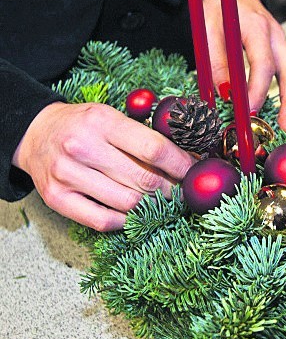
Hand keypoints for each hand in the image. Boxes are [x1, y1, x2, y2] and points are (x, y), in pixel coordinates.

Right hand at [12, 102, 195, 231]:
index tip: (195, 173)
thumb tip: (187, 159)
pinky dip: (125, 221)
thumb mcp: (112, 117)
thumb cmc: (83, 125)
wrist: (35, 132)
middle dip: (172, 190)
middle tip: (183, 192)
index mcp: (102, 121)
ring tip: (163, 202)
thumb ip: (145, 136)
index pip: (154, 149)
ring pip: (128, 202)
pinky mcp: (56, 198)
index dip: (181, 165)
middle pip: (144, 179)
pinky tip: (135, 214)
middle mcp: (83, 146)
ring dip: (153, 206)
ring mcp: (67, 174)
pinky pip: (102, 220)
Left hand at [203, 0, 285, 132]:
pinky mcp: (284, 53)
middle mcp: (277, 36)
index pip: (263, 63)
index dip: (258, 90)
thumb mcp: (208, 30)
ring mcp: (284, 45)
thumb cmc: (218, 11)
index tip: (248, 111)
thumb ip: (216, 61)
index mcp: (258, 27)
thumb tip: (226, 93)